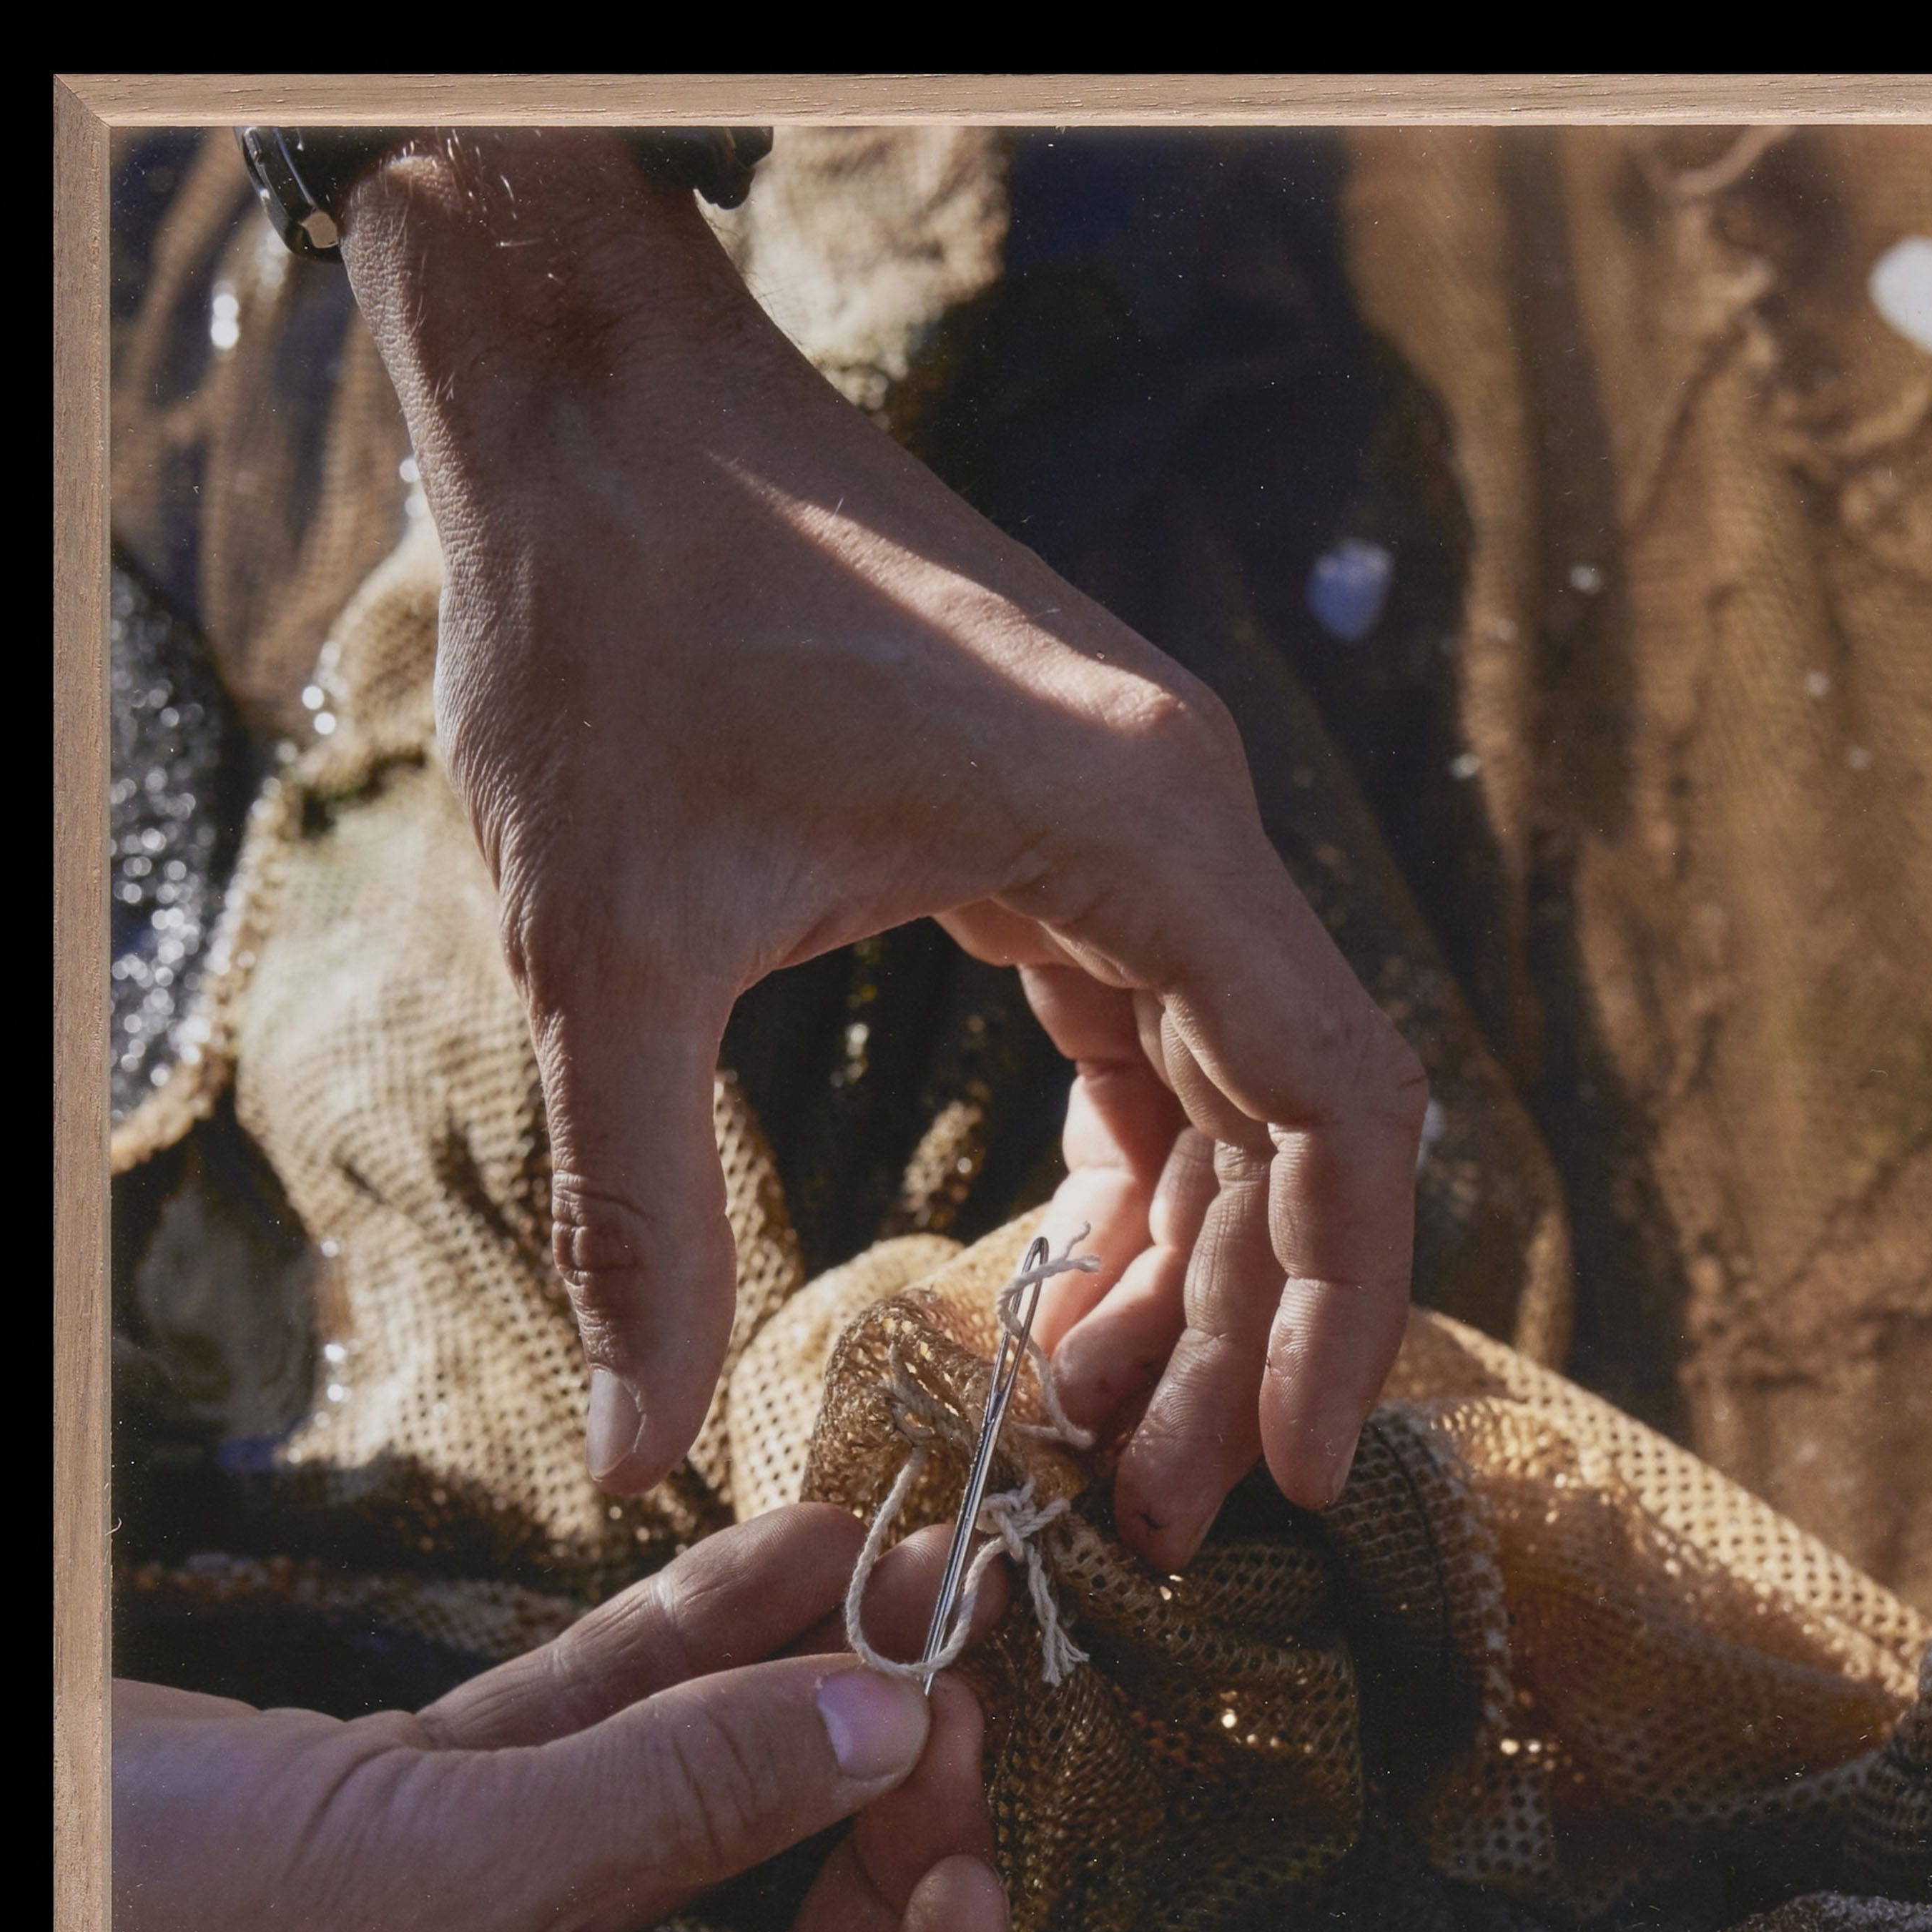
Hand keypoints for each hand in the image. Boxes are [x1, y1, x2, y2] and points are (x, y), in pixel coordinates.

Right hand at [114, 1508, 1030, 1931]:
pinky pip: (611, 1730)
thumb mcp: (420, 1889)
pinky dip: (697, 1644)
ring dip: (814, 1708)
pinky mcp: (438, 1814)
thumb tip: (882, 1726)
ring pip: (714, 1831)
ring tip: (905, 1584)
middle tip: (948, 1699)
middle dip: (893, 1840)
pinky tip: (793, 1548)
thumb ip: (667, 1806)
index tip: (968, 1883)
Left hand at [341, 136, 1427, 1572]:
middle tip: (1150, 1525)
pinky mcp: (1061, 825)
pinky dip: (1124, 1172)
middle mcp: (1178, 820)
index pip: (1335, 1104)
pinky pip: (1147, 1032)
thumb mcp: (605, 949)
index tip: (1292, 1481)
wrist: (593, 406)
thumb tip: (635, 1457)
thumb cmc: (611, 630)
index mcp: (1136, 831)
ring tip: (1094, 1437)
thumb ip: (638, 1211)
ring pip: (1224, 1091)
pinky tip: (1068, 1283)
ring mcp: (1131, 818)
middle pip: (1293, 1126)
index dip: (1338, 1309)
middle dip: (1239, 1337)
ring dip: (1182, 1269)